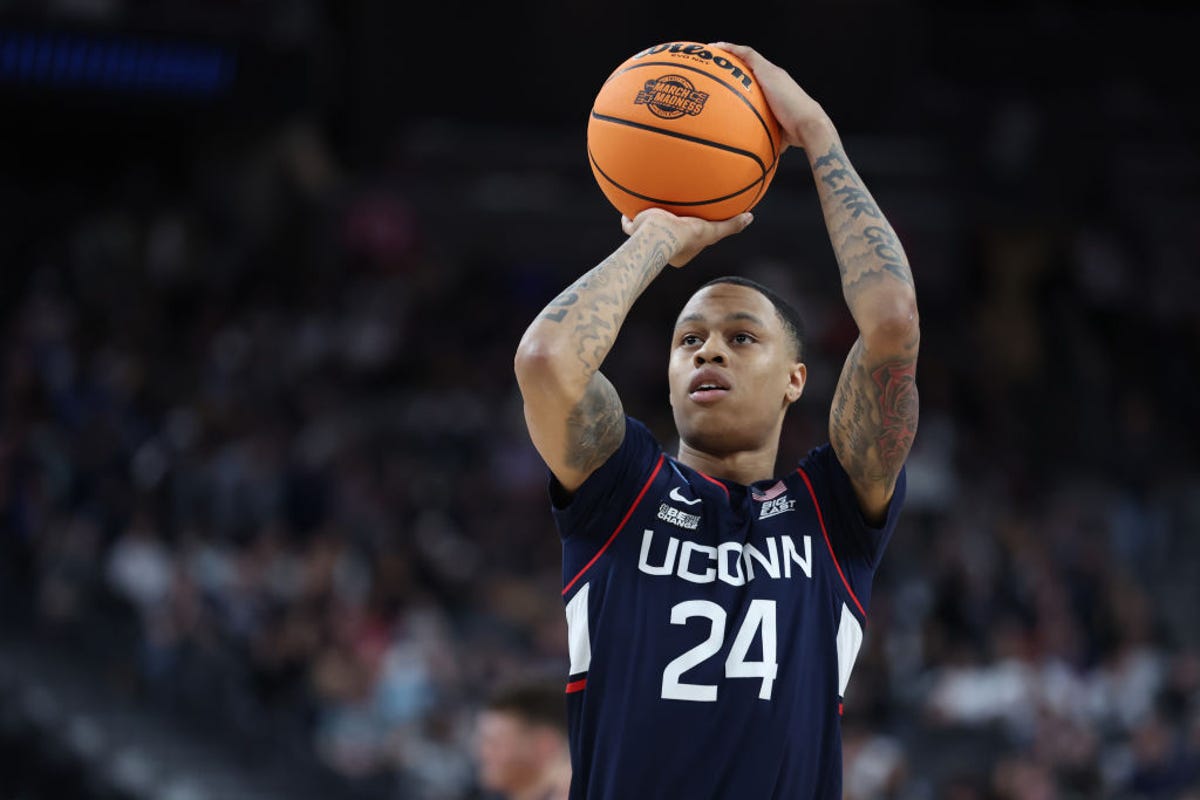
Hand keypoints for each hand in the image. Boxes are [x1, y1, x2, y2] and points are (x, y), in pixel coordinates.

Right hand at [621, 208, 753, 267]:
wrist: (660, 233)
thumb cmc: (688, 236)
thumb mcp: (714, 230)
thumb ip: (731, 225)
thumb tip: (751, 217)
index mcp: (679, 252)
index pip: (685, 242)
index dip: (687, 234)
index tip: (691, 226)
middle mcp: (662, 248)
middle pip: (664, 236)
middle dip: (666, 230)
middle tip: (670, 218)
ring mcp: (645, 239)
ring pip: (644, 231)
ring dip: (645, 223)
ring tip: (646, 211)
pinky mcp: (634, 229)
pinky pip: (629, 223)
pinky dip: (627, 218)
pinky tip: (626, 208)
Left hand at [709, 42, 832, 152]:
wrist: (808, 125)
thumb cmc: (797, 133)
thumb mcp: (778, 133)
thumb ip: (769, 136)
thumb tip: (763, 151)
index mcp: (777, 89)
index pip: (758, 77)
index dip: (744, 74)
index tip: (729, 76)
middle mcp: (775, 76)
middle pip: (751, 63)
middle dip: (734, 61)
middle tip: (716, 62)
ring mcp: (772, 72)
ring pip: (748, 55)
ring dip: (730, 51)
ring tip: (712, 49)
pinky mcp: (768, 71)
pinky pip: (746, 54)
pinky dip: (731, 49)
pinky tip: (717, 48)